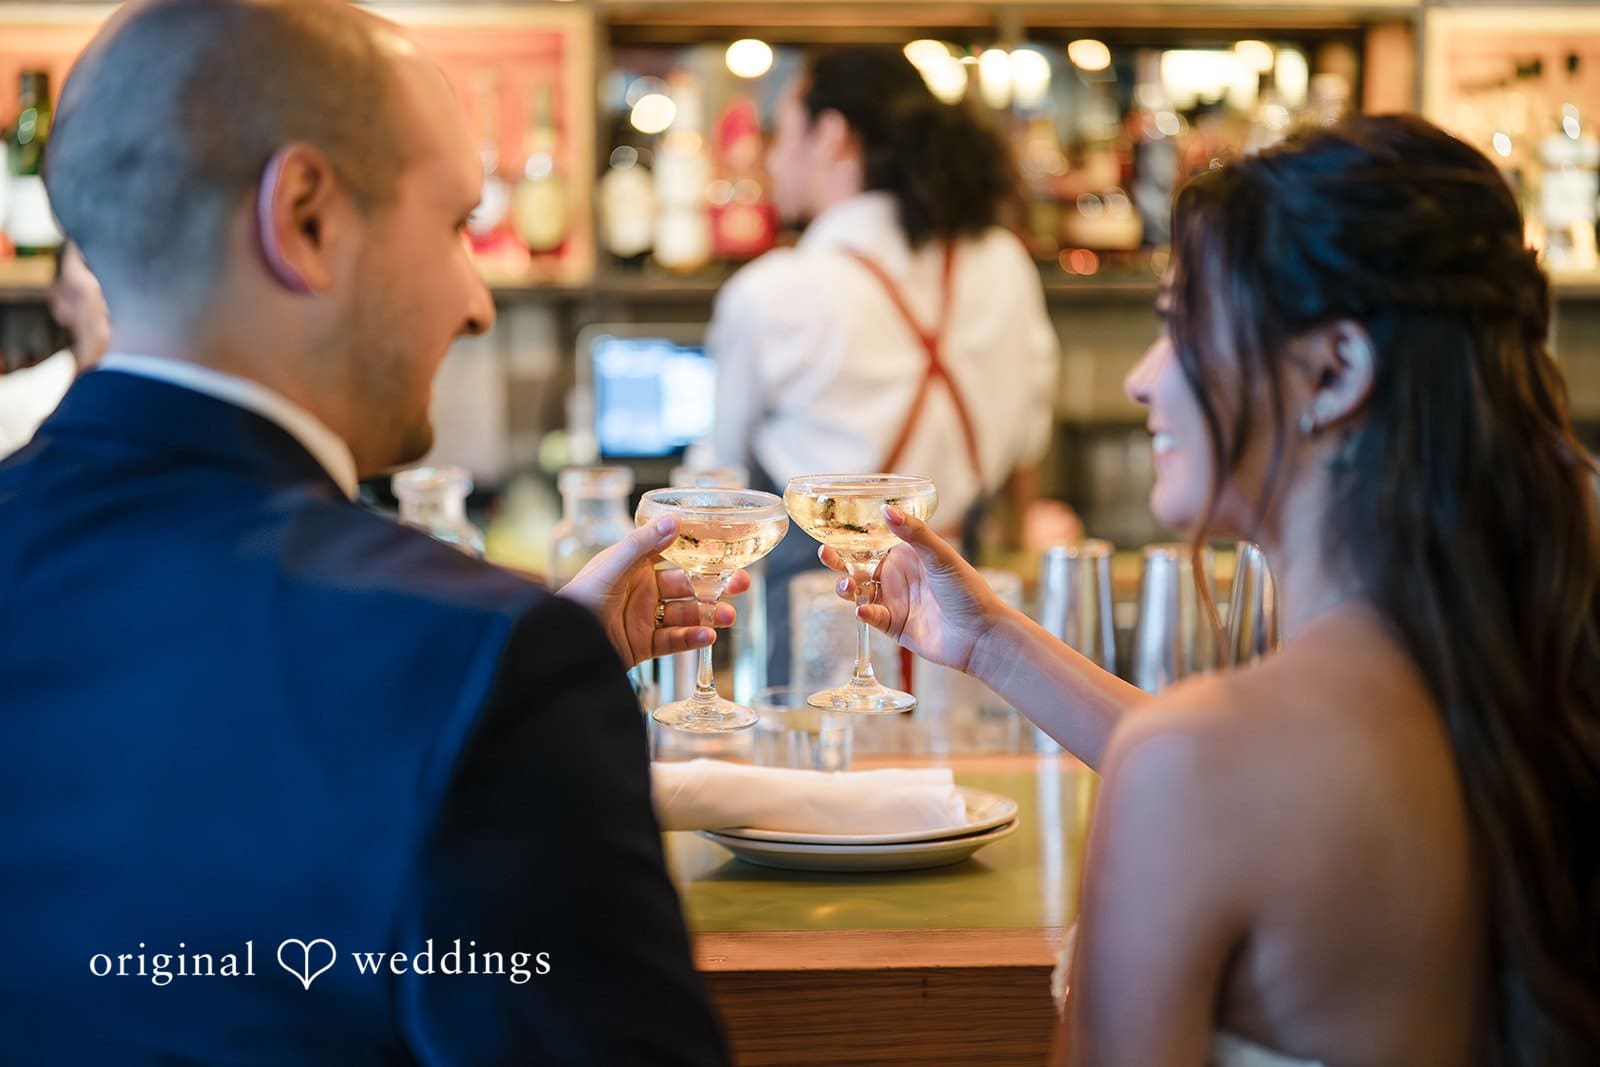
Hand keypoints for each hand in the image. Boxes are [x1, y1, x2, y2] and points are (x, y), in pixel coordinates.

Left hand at [557, 515, 749, 668]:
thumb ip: (642, 544)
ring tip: (727, 617)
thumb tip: (675, 519)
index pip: (673, 553)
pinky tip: (707, 637)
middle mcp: (641, 590)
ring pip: (685, 614)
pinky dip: (692, 639)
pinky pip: (673, 642)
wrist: (563, 645)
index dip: (699, 552)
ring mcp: (644, 619)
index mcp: (633, 565)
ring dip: (708, 614)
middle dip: (714, 586)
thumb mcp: (610, 567)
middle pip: (687, 585)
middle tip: (740, 584)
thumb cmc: (578, 600)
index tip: (726, 550)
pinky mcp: (643, 646)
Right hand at [821, 506, 1000, 672]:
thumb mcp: (941, 556)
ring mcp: (893, 601)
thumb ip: (914, 534)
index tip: (833, 529)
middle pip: (857, 565)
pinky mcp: (893, 626)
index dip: (852, 536)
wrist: (980, 635)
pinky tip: (863, 610)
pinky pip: (871, 617)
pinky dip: (864, 613)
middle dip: (839, 560)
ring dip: (846, 587)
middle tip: (825, 553)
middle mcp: (896, 576)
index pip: (872, 541)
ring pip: (858, 591)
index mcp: (907, 555)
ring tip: (847, 585)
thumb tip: (887, 510)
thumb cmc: (967, 590)